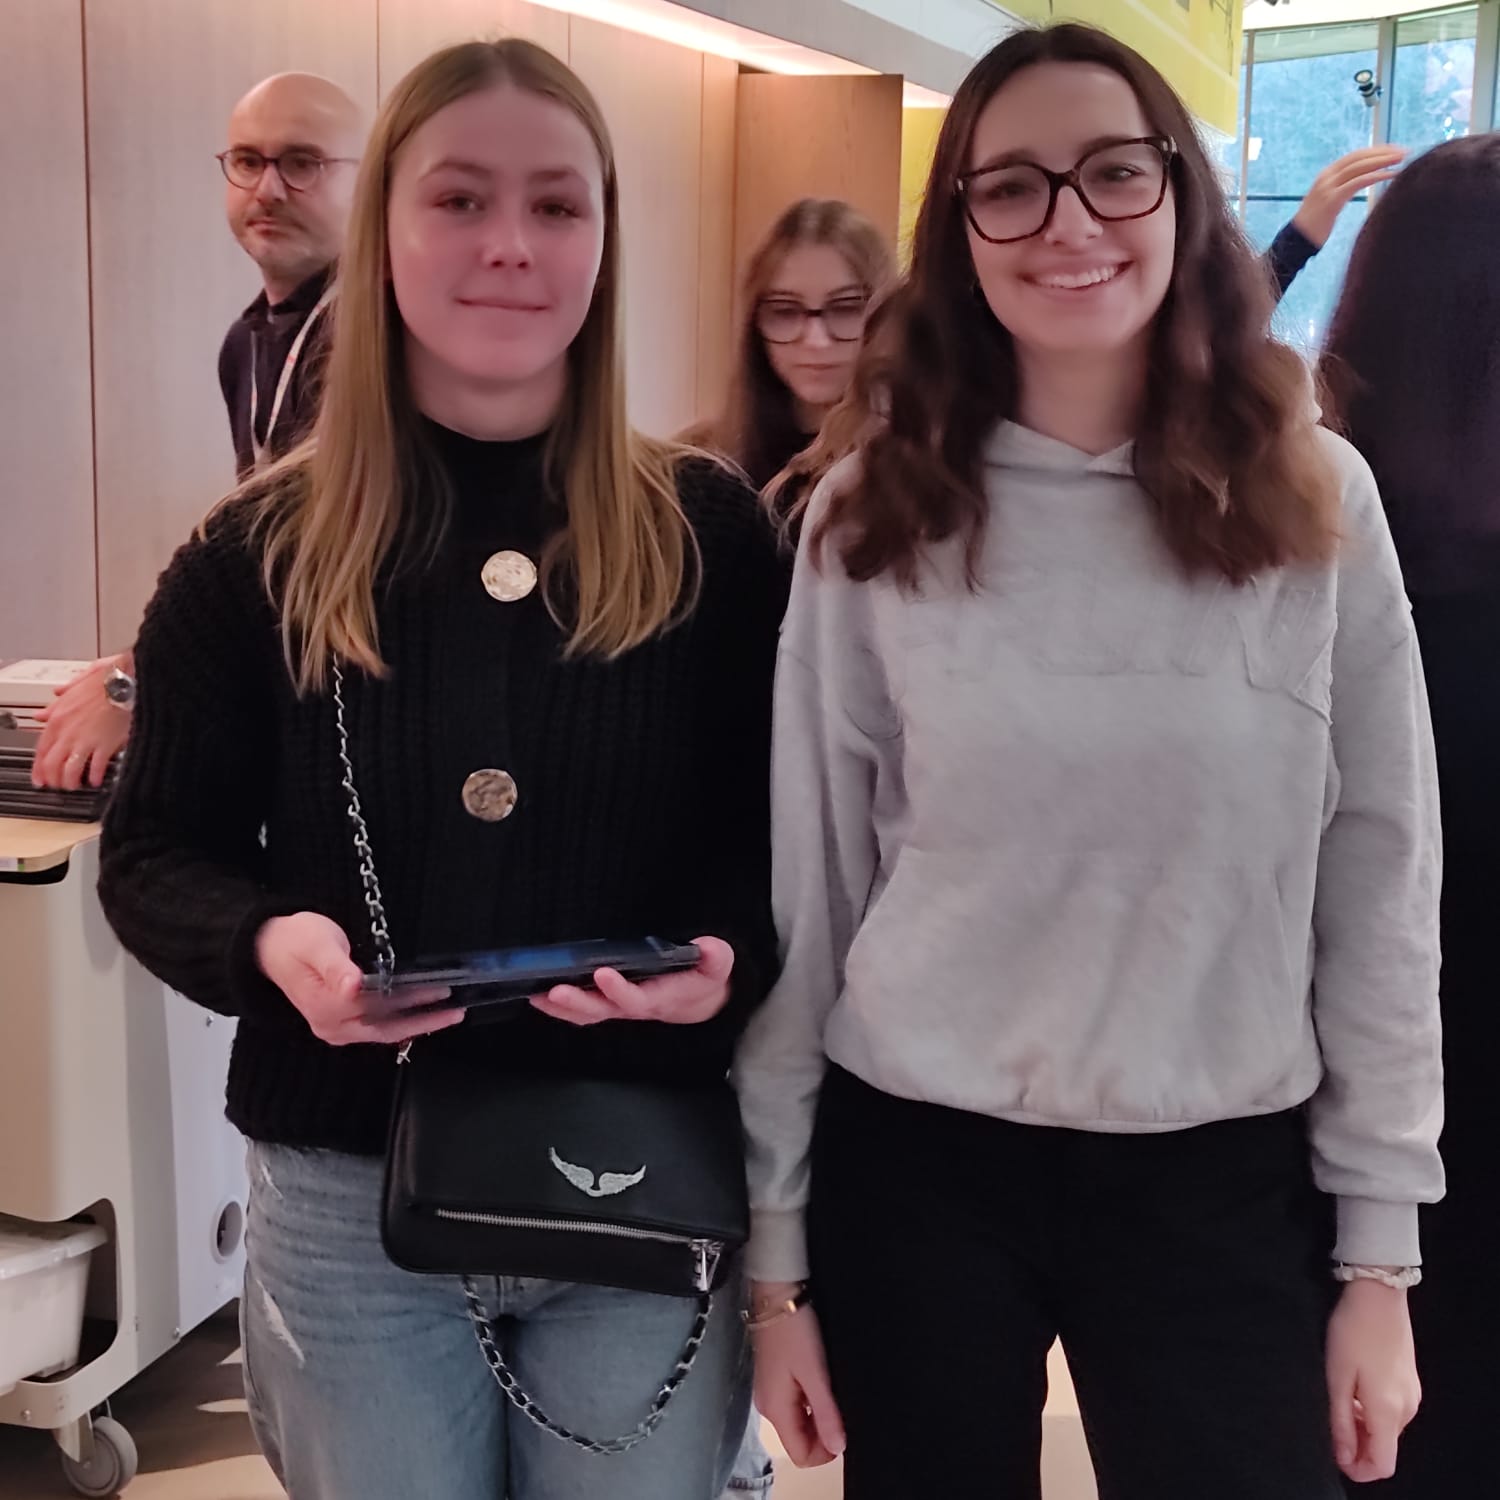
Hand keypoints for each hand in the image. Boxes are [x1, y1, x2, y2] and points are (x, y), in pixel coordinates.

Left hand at [31, 655, 131, 789]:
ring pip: (69, 770)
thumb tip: (57, 692)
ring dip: (70, 782)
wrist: (132, 679)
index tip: (41, 777)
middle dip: (53, 779)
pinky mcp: (106, 745)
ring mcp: (86, 739)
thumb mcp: (82, 679)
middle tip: (58, 785)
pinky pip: (95, 768)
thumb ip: (67, 689)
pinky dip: (93, 778)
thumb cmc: (111, 678)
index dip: (39, 767)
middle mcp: (69, 731)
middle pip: (51, 764)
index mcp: (60, 716)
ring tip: (76, 785)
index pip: (41, 748)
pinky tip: (95, 780)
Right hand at [255, 912, 461, 1044]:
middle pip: (387, 1027)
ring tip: (448, 1013)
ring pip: (384, 1030)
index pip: (380, 1009)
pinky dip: (401, 1021)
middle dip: (424, 1020)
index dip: (413, 1002)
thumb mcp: (316, 945)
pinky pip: (377, 1026)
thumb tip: (352, 986)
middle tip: (457, 1010)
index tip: (441, 993)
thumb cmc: (295, 941)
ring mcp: (336, 1028)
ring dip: (416, 1022)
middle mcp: (333, 1026)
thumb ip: (335, 967)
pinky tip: (420, 1014)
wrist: (270, 947)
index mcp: (327, 1008)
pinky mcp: (340, 1022)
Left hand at [530, 936, 734, 1026]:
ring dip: (561, 1007)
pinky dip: (559, 1006)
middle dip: (578, 1003)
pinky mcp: (607, 1003)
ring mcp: (618, 1008)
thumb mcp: (717, 965)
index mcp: (661, 998)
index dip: (619, 990)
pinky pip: (581, 1010)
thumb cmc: (703, 978)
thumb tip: (710, 948)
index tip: (603, 973)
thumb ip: (716, 957)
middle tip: (556, 990)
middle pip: (603, 1011)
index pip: (637, 999)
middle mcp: (634, 1007)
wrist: (698, 998)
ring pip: (587, 1014)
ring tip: (537, 994)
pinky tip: (538, 995)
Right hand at [750, 1283, 844, 1466]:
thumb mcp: (815, 1373)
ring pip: (798, 1421)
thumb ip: (825, 1412)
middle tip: (842, 1407)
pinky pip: (794, 1403)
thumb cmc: (795, 1331)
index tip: (844, 1429)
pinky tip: (821, 1379)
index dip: (825, 1452)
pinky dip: (810, 1401)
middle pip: (799, 1440)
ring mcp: (770, 1391)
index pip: (800, 1456)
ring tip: (833, 1390)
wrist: (776, 1294)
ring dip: (818, 1415)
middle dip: (823, 1433)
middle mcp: (769, 1407)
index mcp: (776, 1410)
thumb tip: (838, 1448)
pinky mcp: (774, 1377)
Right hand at [1292, 146, 1406, 248]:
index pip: (1355, 156)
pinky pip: (1359, 182)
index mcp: (1326, 174)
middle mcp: (1327, 176)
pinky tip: (1392, 174)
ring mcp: (1328, 187)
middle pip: (1359, 157)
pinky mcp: (1333, 199)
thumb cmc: (1315, 225)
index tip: (1395, 150)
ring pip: (1360, 166)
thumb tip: (1363, 182)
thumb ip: (1343, 189)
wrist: (1295, 242)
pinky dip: (1377, 176)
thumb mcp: (1329, 201)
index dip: (1376, 151)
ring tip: (1402, 160)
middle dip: (1383, 152)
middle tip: (1404, 151)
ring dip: (1383, 161)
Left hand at [1327, 1279, 1421, 1481]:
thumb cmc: (1352, 1333)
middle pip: (1386, 1448)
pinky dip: (1373, 1414)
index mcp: (1388, 1411)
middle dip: (1359, 1448)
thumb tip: (1343, 1457)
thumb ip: (1341, 1421)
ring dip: (1365, 1430)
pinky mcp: (1409, 1381)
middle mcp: (1407, 1409)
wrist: (1378, 1294)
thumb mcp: (1337, 1377)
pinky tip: (1353, 1392)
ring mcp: (1411, 1394)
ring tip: (1338, 1405)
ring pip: (1388, 1430)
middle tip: (1330, 1428)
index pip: (1383, 1464)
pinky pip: (1392, 1412)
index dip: (1359, 1469)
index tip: (1335, 1457)